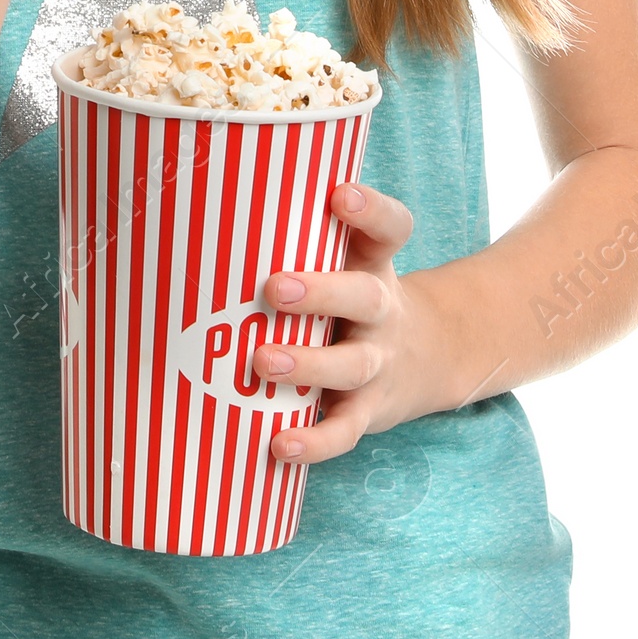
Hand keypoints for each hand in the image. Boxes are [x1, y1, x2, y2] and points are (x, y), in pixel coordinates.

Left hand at [251, 184, 460, 462]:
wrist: (424, 360)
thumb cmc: (353, 298)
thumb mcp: (350, 260)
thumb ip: (303, 236)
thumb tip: (213, 201)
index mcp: (374, 264)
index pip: (391, 228)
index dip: (371, 210)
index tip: (339, 193)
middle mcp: (381, 312)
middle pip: (364, 297)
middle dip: (321, 293)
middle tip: (275, 288)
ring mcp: (377, 363)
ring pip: (351, 365)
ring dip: (308, 364)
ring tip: (262, 362)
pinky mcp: (368, 410)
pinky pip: (345, 429)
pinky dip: (315, 442)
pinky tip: (280, 444)